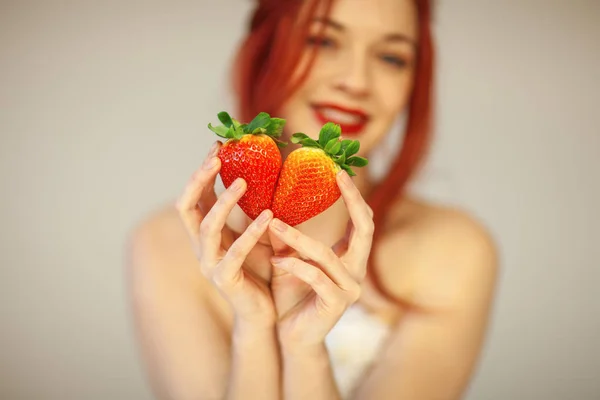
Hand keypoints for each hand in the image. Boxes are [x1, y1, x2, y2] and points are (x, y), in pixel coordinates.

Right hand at [176, 142, 276, 327]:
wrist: (262, 314)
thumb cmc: (260, 271)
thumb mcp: (256, 235)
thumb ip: (253, 211)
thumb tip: (268, 176)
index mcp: (207, 233)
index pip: (195, 196)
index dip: (202, 171)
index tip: (218, 145)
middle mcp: (202, 246)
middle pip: (187, 206)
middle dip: (199, 179)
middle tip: (217, 156)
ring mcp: (210, 264)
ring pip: (206, 227)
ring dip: (224, 202)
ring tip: (243, 181)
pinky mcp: (225, 280)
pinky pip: (235, 253)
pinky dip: (251, 232)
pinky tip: (269, 216)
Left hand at [268, 170, 374, 348]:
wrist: (291, 338)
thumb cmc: (292, 295)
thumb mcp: (289, 259)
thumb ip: (288, 237)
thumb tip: (273, 202)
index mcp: (351, 258)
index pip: (363, 221)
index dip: (354, 196)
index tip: (340, 170)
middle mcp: (357, 271)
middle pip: (365, 229)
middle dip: (352, 200)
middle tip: (336, 174)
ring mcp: (349, 290)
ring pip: (326, 255)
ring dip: (297, 238)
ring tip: (273, 224)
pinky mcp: (335, 305)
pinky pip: (315, 277)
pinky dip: (294, 266)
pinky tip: (277, 262)